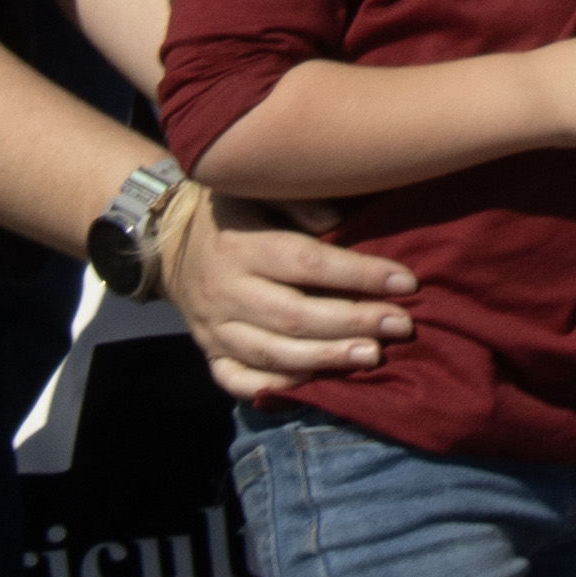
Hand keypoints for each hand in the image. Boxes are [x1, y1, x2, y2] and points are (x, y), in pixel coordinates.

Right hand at [168, 192, 417, 392]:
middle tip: (401, 326)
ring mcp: (212, 328)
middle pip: (294, 316)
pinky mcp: (208, 352)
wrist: (169, 243)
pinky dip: (277, 387)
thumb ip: (297, 202)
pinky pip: (238, 380)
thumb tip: (337, 222)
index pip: (307, 263)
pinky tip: (318, 385)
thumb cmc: (234, 210)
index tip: (406, 282)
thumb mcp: (258, 189)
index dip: (360, 275)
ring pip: (271, 354)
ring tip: (373, 356)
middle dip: (354, 323)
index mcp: (240, 245)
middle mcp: (224, 291)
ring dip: (326, 359)